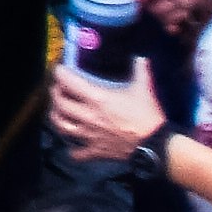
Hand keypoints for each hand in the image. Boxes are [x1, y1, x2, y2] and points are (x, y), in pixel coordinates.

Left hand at [47, 55, 170, 161]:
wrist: (156, 144)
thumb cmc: (147, 115)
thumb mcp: (144, 88)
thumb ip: (140, 70)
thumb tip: (141, 57)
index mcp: (97, 98)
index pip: (67, 82)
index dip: (60, 73)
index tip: (60, 70)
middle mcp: (88, 116)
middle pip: (59, 103)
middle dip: (55, 94)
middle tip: (58, 89)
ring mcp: (90, 135)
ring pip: (61, 126)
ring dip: (57, 117)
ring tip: (59, 112)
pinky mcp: (96, 151)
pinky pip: (77, 154)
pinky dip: (73, 150)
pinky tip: (74, 144)